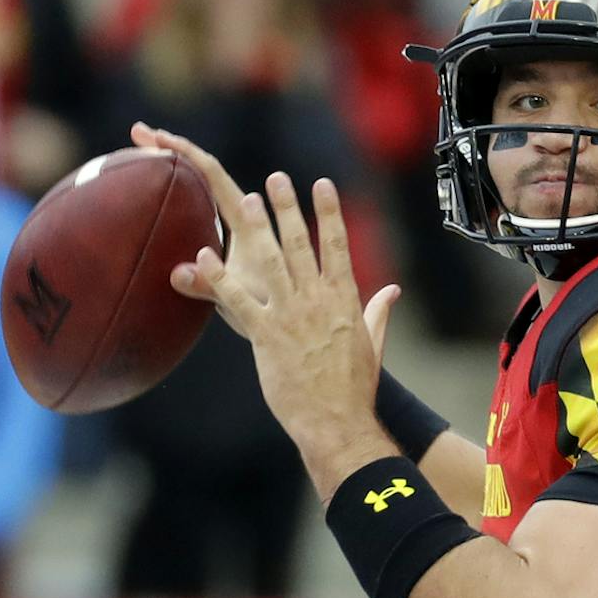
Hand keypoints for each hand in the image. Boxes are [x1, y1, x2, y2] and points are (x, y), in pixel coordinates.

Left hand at [131, 122, 400, 499]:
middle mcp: (317, 301)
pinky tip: (205, 256)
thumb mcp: (372, 345)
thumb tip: (392, 292)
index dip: (329, 213)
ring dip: (258, 227)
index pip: (336, 247)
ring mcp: (291, 316)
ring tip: (249, 198)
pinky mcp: (267, 336)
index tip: (323, 185)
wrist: (337, 420)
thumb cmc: (355, 388)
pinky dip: (220, 277)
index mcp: (344, 301)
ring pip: (271, 262)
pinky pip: (239, 300)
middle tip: (278, 177)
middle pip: (300, 245)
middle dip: (289, 208)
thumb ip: (378, 313)